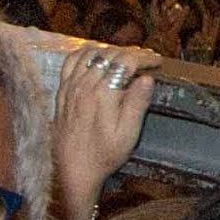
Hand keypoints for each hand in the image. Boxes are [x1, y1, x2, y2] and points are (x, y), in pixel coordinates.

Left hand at [50, 46, 159, 219]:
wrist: (72, 169)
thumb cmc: (103, 155)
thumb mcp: (128, 135)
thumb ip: (137, 104)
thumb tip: (147, 79)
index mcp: (103, 94)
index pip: (126, 62)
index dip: (145, 57)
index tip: (157, 62)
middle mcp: (85, 85)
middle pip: (110, 54)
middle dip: (132, 52)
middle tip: (147, 59)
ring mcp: (71, 86)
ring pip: (91, 53)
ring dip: (111, 50)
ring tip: (126, 56)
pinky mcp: (62, 91)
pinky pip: (72, 61)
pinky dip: (86, 52)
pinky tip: (96, 56)